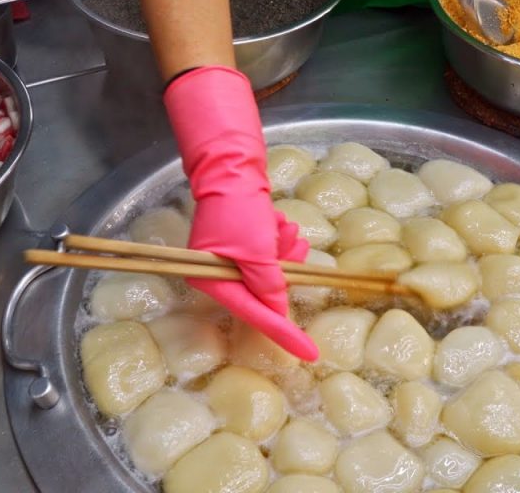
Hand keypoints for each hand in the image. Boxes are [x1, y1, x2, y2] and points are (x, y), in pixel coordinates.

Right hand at [165, 66, 318, 360]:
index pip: (254, 315)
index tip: (309, 353)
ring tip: (282, 229)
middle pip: (262, 292)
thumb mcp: (258, 251)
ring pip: (270, 272)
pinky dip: (277, 242)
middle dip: (282, 270)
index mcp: (211, 280)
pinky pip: (268, 255)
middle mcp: (216, 274)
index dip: (283, 334)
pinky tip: (276, 223)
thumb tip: (279, 311)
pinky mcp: (240, 244)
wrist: (232, 167)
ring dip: (283, 252)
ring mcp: (227, 259)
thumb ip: (270, 284)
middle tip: (290, 248)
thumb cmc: (240, 208)